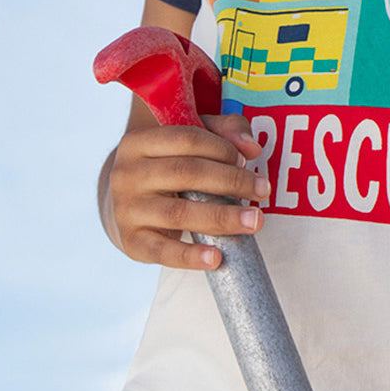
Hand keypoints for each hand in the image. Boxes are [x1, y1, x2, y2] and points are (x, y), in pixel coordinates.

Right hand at [103, 114, 268, 268]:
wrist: (128, 205)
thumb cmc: (168, 166)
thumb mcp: (190, 141)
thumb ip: (224, 131)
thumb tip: (251, 148)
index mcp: (138, 141)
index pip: (186, 139)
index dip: (222, 149)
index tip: (246, 161)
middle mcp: (126, 174)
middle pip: (186, 173)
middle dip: (231, 181)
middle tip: (263, 190)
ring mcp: (126, 209)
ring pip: (179, 213)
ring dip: (222, 217)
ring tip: (254, 221)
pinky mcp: (132, 241)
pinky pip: (162, 251)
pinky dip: (189, 256)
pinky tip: (216, 258)